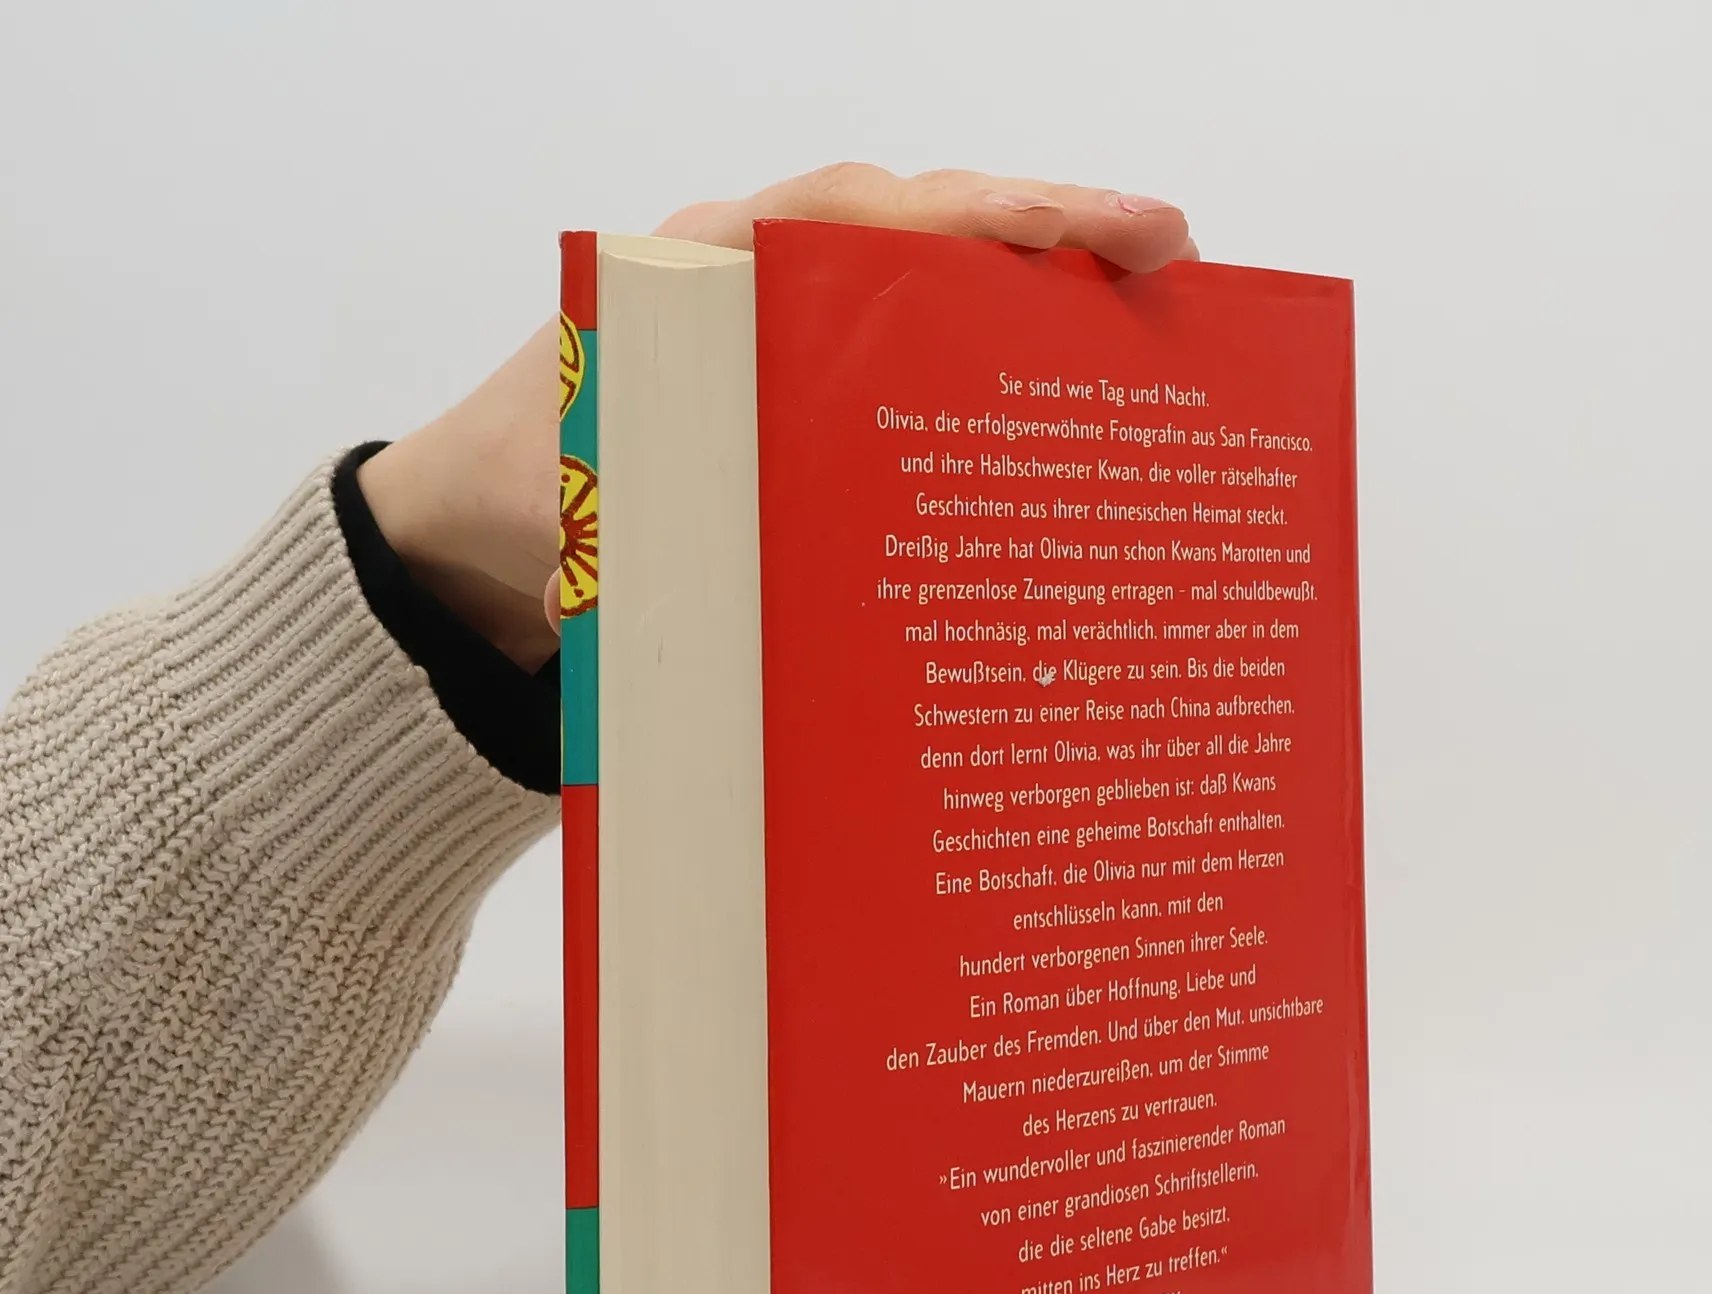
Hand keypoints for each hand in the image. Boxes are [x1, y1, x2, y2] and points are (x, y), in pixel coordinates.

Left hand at [358, 165, 1197, 670]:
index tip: (1102, 231)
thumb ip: (650, 528)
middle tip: (1170, 255)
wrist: (468, 531)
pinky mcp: (790, 387)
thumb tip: (742, 583)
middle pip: (922, 230)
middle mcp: (755, 283)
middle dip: (1049, 236)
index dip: (993, 221)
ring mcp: (779, 332)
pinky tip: (1046, 392)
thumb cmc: (520, 499)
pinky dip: (975, 353)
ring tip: (1142, 309)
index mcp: (709, 278)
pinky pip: (898, 347)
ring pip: (922, 282)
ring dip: (1026, 291)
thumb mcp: (580, 512)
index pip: (872, 219)